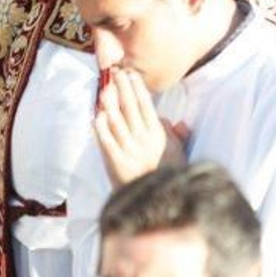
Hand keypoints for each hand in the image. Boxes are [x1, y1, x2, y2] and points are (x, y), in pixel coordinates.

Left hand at [94, 67, 187, 187]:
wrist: (157, 204)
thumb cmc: (169, 178)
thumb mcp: (179, 155)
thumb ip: (177, 136)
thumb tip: (176, 121)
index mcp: (158, 135)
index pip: (146, 106)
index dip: (138, 88)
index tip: (131, 74)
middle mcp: (143, 139)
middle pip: (131, 108)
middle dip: (123, 88)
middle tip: (115, 72)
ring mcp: (129, 150)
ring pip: (117, 120)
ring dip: (110, 102)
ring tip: (105, 88)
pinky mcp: (116, 162)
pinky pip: (106, 141)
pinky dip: (100, 127)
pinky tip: (96, 115)